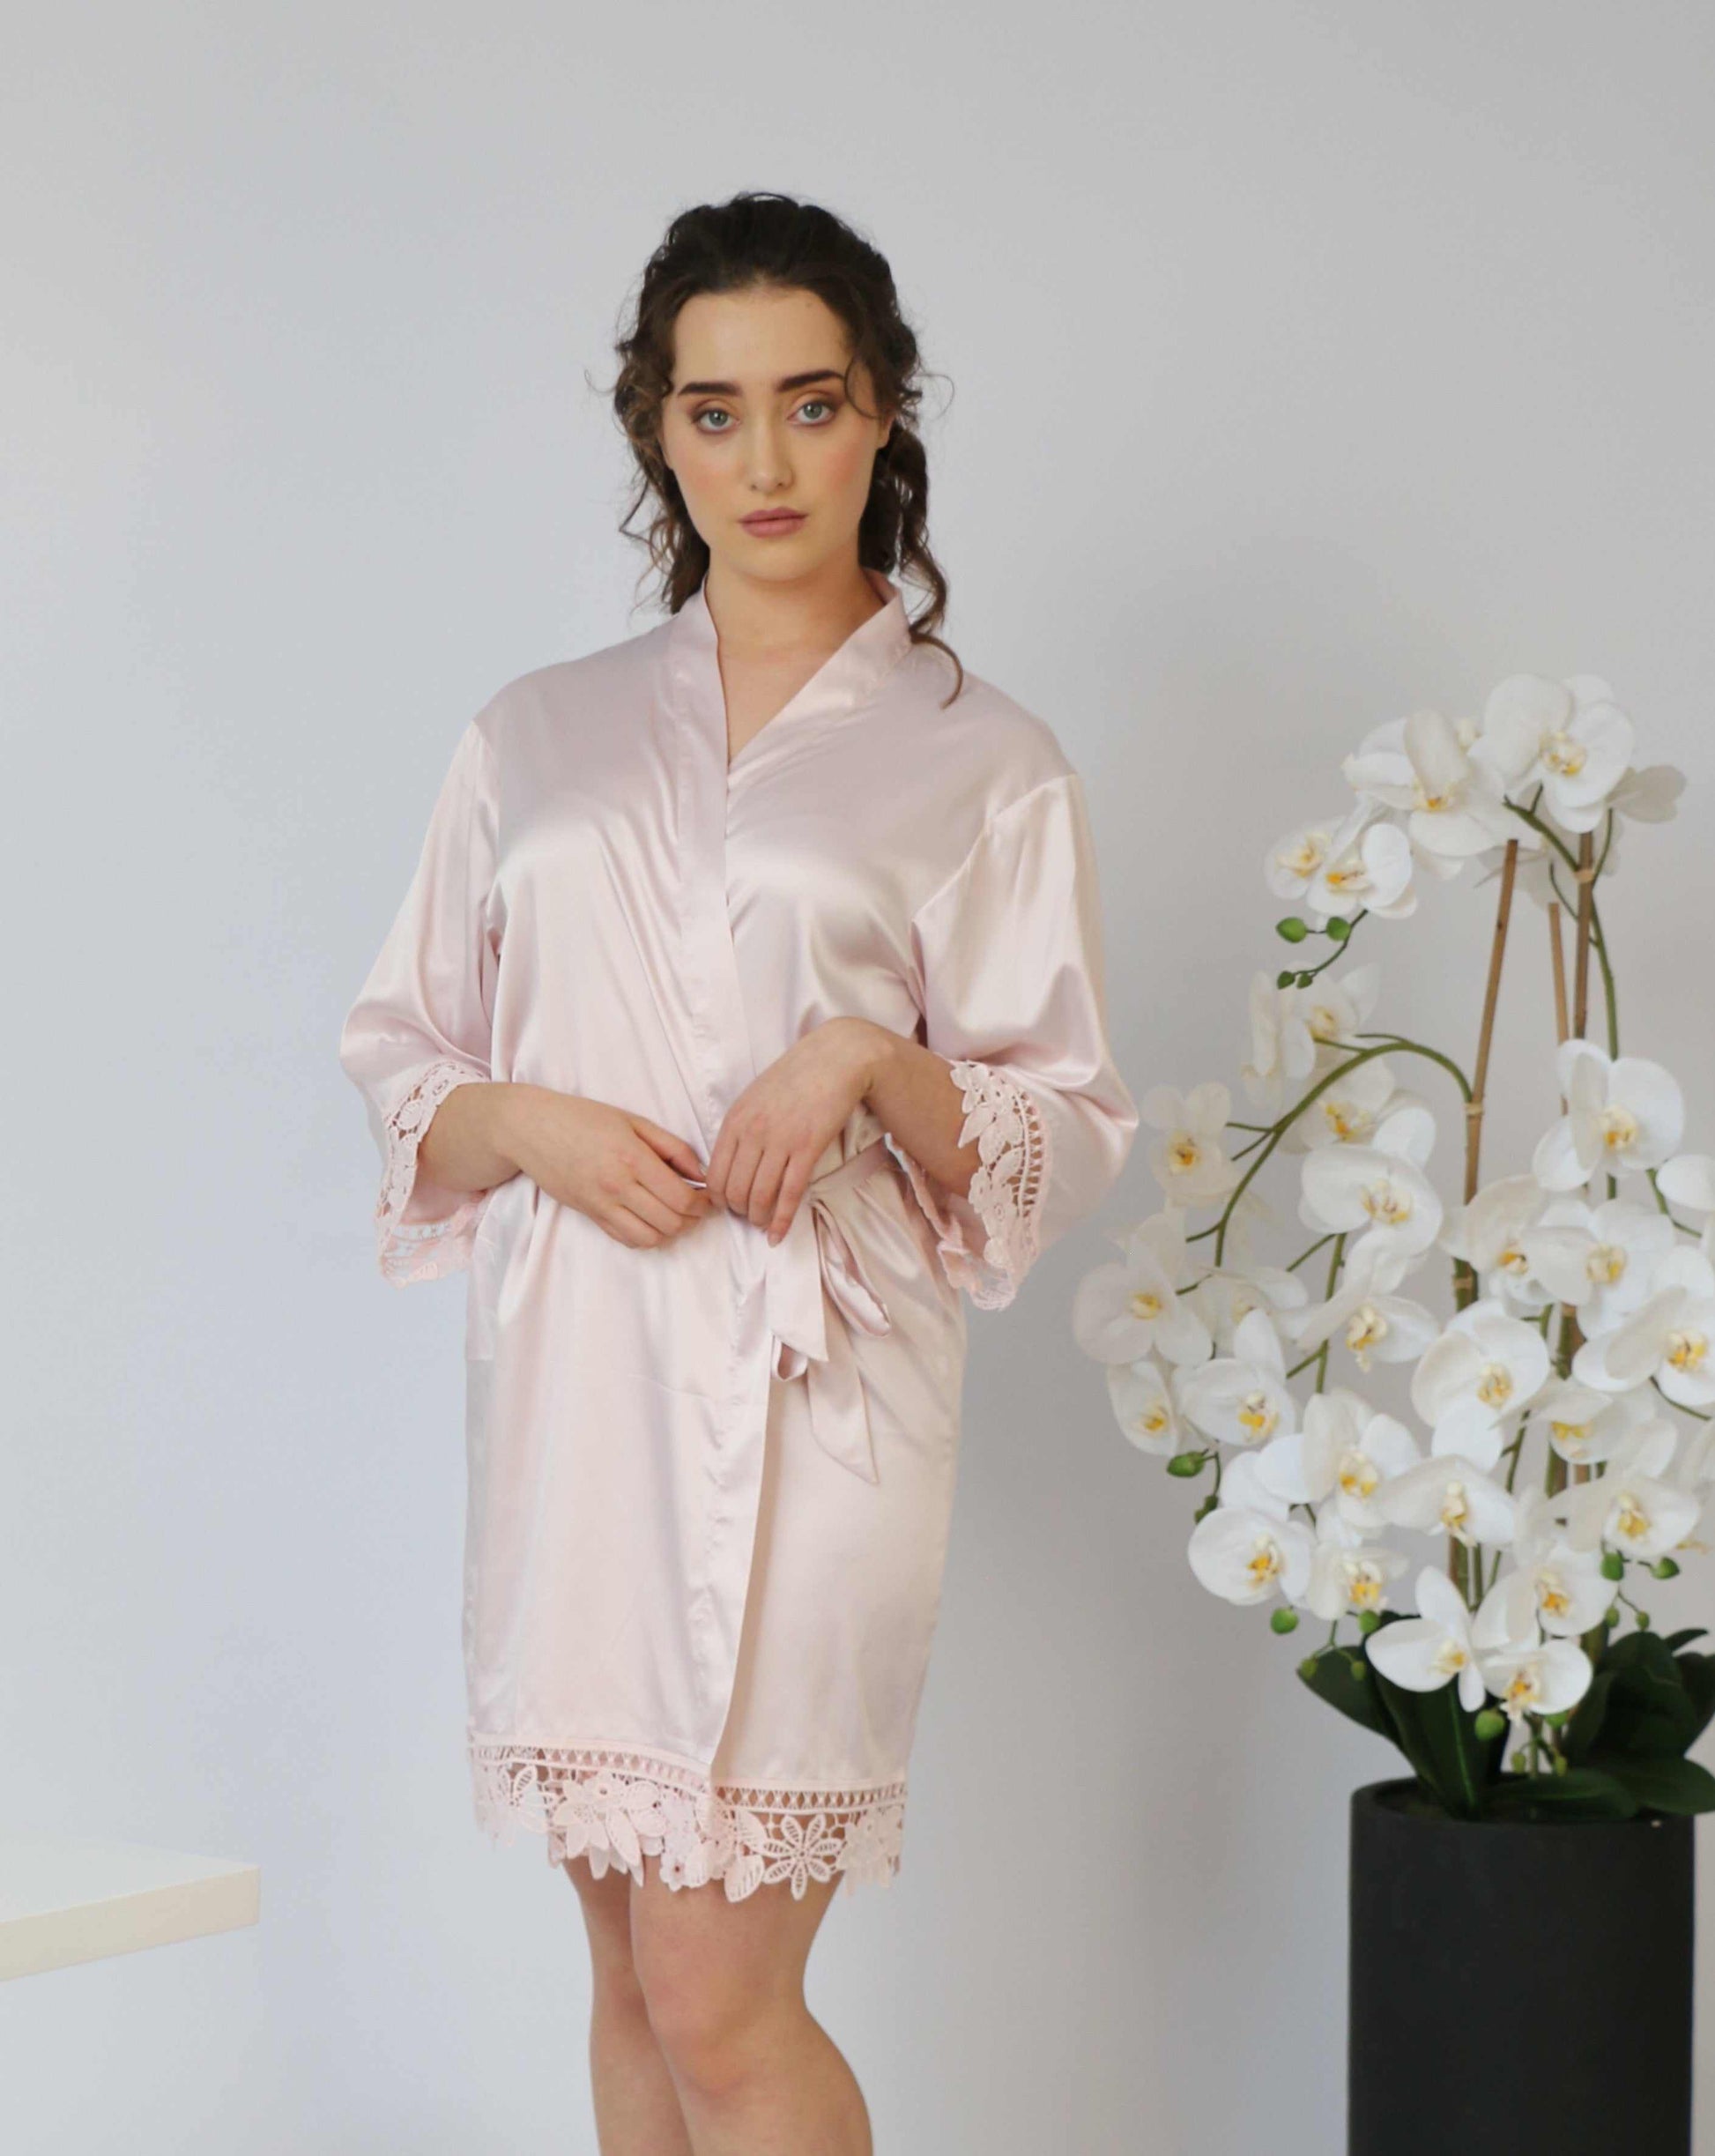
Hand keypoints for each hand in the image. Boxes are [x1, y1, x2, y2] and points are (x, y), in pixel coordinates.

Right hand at [500, 1087, 715, 1249]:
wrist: (532, 1129)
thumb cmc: (584, 1118)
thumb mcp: (633, 1121)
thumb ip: (672, 1147)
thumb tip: (701, 1173)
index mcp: (632, 1158)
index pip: (681, 1198)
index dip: (703, 1204)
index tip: (709, 1196)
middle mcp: (617, 1186)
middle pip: (670, 1222)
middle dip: (693, 1219)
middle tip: (699, 1207)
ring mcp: (601, 1205)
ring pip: (650, 1237)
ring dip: (671, 1231)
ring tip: (677, 1214)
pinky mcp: (590, 1215)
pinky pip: (626, 1239)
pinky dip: (646, 1236)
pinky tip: (652, 1219)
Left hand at [705, 1019, 889, 1244]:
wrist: (835, 1059)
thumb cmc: (795, 1077)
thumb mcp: (754, 1097)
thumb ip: (740, 1128)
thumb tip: (731, 1162)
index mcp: (735, 1120)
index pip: (714, 1174)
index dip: (717, 1199)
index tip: (726, 1207)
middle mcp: (752, 1133)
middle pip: (734, 1190)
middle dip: (738, 1212)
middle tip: (747, 1217)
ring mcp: (780, 1141)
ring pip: (759, 1196)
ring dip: (758, 1218)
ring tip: (762, 1226)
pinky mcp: (807, 1148)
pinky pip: (789, 1194)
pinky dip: (781, 1221)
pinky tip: (777, 1235)